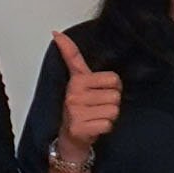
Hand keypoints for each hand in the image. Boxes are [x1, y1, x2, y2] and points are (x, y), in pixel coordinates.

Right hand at [49, 29, 120, 157]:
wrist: (69, 139)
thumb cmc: (78, 107)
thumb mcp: (76, 80)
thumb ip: (72, 57)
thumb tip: (57, 33)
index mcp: (76, 81)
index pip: (112, 78)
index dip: (112, 87)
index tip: (90, 82)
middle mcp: (73, 95)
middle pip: (115, 95)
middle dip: (111, 102)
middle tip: (97, 107)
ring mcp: (76, 112)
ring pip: (114, 110)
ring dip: (109, 116)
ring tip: (95, 117)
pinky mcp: (80, 128)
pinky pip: (108, 124)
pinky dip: (105, 128)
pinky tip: (94, 127)